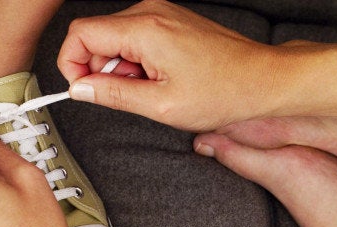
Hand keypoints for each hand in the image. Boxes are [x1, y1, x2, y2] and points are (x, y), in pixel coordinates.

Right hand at [59, 0, 336, 128]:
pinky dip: (136, 61)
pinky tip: (158, 79)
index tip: (83, 89)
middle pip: (95, 34)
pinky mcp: (171, 21)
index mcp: (144, 28)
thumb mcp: (160, 104)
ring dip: (120, 68)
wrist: (264, 80)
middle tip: (124, 94)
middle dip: (99, 69)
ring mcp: (162, 14)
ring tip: (149, 89)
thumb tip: (79, 88)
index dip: (72, 64)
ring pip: (115, 37)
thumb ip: (111, 94)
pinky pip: (136, 37)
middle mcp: (151, 12)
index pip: (80, 34)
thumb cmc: (224, 90)